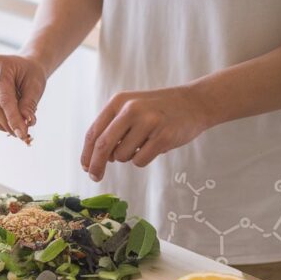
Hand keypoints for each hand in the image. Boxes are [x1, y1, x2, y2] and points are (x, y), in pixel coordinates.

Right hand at [0, 54, 47, 140]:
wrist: (22, 67)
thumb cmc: (29, 74)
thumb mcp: (35, 85)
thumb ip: (29, 104)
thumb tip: (26, 123)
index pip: (4, 98)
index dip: (13, 118)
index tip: (22, 133)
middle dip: (7, 123)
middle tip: (21, 134)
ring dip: (1, 124)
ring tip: (16, 127)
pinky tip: (8, 121)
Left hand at [81, 86, 214, 180]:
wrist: (195, 102)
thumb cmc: (157, 110)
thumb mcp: (131, 108)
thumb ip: (112, 128)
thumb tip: (93, 160)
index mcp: (118, 101)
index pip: (94, 132)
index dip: (87, 153)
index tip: (85, 168)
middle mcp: (131, 109)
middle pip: (103, 146)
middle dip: (96, 165)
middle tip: (95, 177)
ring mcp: (148, 122)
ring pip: (122, 156)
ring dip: (128, 157)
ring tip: (144, 143)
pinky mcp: (163, 137)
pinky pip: (140, 161)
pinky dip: (143, 159)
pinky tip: (155, 145)